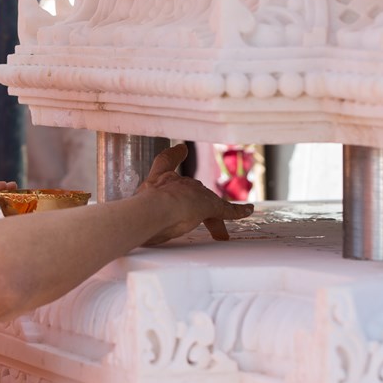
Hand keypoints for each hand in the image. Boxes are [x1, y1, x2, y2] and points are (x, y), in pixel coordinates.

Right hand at [133, 143, 252, 244]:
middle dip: (191, 202)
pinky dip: (239, 211)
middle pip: (189, 189)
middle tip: (191, 215)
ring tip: (218, 233)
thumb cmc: (140, 211)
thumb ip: (137, 200)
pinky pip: (228, 209)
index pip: (165, 162)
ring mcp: (194, 193)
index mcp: (157, 181)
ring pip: (206, 202)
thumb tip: (140, 195)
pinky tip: (248, 211)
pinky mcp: (210, 206)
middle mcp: (177, 182)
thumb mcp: (133, 204)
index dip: (174, 155)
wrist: (154, 211)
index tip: (181, 149)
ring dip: (211, 217)